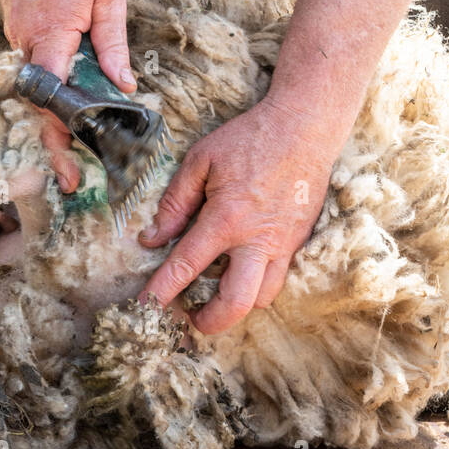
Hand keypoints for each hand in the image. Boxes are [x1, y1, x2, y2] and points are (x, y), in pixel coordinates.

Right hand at [0, 0, 135, 192]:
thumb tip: (124, 86)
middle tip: (72, 177)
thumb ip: (113, 44)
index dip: (60, 132)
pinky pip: (35, 58)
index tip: (71, 163)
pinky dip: (53, 76)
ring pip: (39, 79)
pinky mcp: (16, 24)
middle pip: (40, 99)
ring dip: (58, 105)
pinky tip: (74, 86)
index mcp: (50, 35)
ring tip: (82, 138)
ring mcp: (16, 32)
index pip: (50, 96)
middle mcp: (25, 39)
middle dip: (56, 138)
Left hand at [139, 98, 334, 334]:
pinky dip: (258, 283)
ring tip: (216, 291)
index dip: (161, 291)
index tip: (144, 308)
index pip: (186, 266)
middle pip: (235, 303)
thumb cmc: (249, 138)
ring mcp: (282, 244)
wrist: (305, 127)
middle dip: (209, 321)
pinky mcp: (298, 241)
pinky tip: (242, 268)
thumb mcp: (202, 159)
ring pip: (262, 298)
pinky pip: (279, 278)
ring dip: (236, 303)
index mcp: (226, 218)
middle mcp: (256, 240)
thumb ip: (175, 201)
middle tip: (190, 316)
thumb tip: (152, 237)